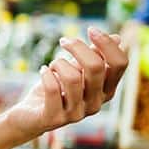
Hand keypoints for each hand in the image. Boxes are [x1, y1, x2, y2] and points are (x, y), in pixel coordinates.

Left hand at [7, 27, 127, 138]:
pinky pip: (53, 89)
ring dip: (58, 63)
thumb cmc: (54, 90)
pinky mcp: (55, 118)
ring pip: (73, 78)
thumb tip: (118, 38)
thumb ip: (94, 57)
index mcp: (106, 90)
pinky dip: (46, 74)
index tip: (91, 30)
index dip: (107, 43)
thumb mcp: (75, 70)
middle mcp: (96, 104)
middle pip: (96, 67)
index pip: (120, 64)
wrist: (29, 116)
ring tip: (51, 65)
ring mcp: (77, 114)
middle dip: (78, 47)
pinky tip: (43, 71)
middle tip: (64, 41)